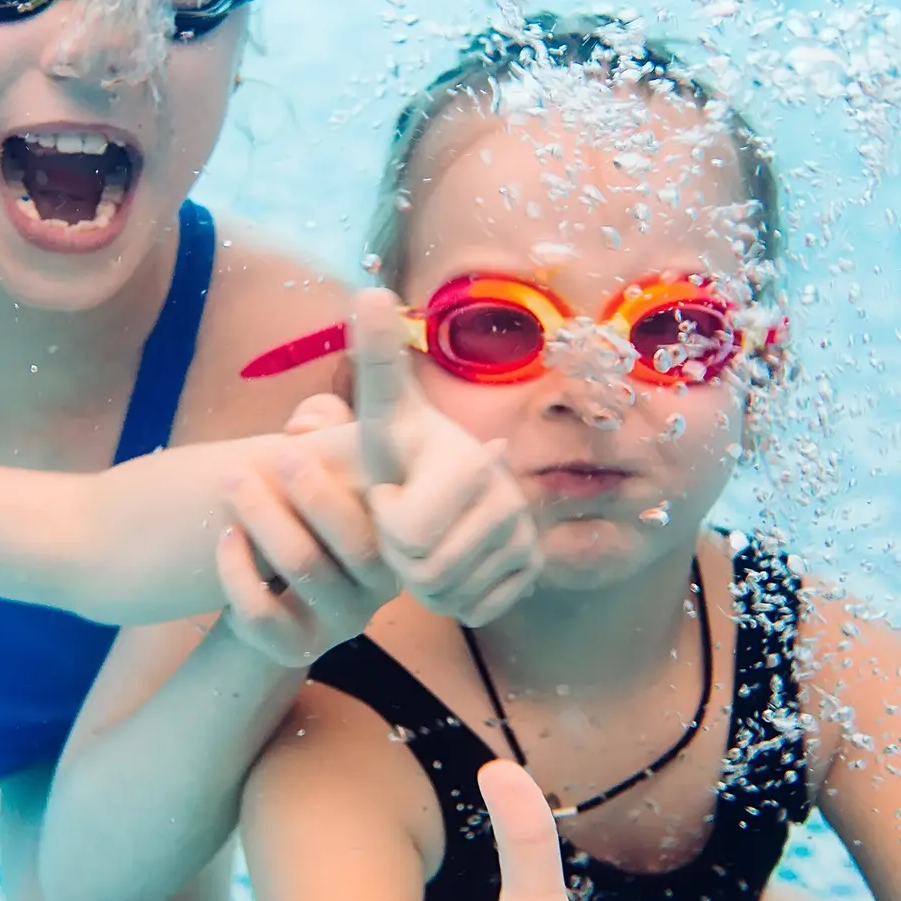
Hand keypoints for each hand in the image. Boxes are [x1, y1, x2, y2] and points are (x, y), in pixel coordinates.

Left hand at [215, 433, 397, 667]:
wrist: (276, 591)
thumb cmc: (310, 511)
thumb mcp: (327, 458)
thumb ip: (327, 423)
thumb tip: (306, 423)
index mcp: (400, 537)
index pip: (393, 515)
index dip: (345, 483)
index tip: (296, 448)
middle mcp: (383, 585)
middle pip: (354, 542)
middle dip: (310, 494)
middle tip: (274, 457)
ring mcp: (342, 620)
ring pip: (305, 567)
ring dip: (264, 517)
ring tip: (233, 481)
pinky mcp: (299, 647)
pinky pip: (264, 613)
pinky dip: (238, 570)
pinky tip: (226, 536)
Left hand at [351, 289, 541, 626]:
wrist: (436, 484)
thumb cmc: (401, 451)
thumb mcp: (383, 411)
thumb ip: (375, 358)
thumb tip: (369, 290)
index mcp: (473, 463)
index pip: (407, 533)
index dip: (386, 519)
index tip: (393, 489)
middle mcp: (512, 501)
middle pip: (426, 572)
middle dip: (400, 554)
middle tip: (404, 518)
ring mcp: (527, 539)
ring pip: (448, 595)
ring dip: (422, 578)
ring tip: (423, 538)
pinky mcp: (531, 572)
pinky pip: (473, 610)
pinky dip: (451, 598)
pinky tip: (447, 562)